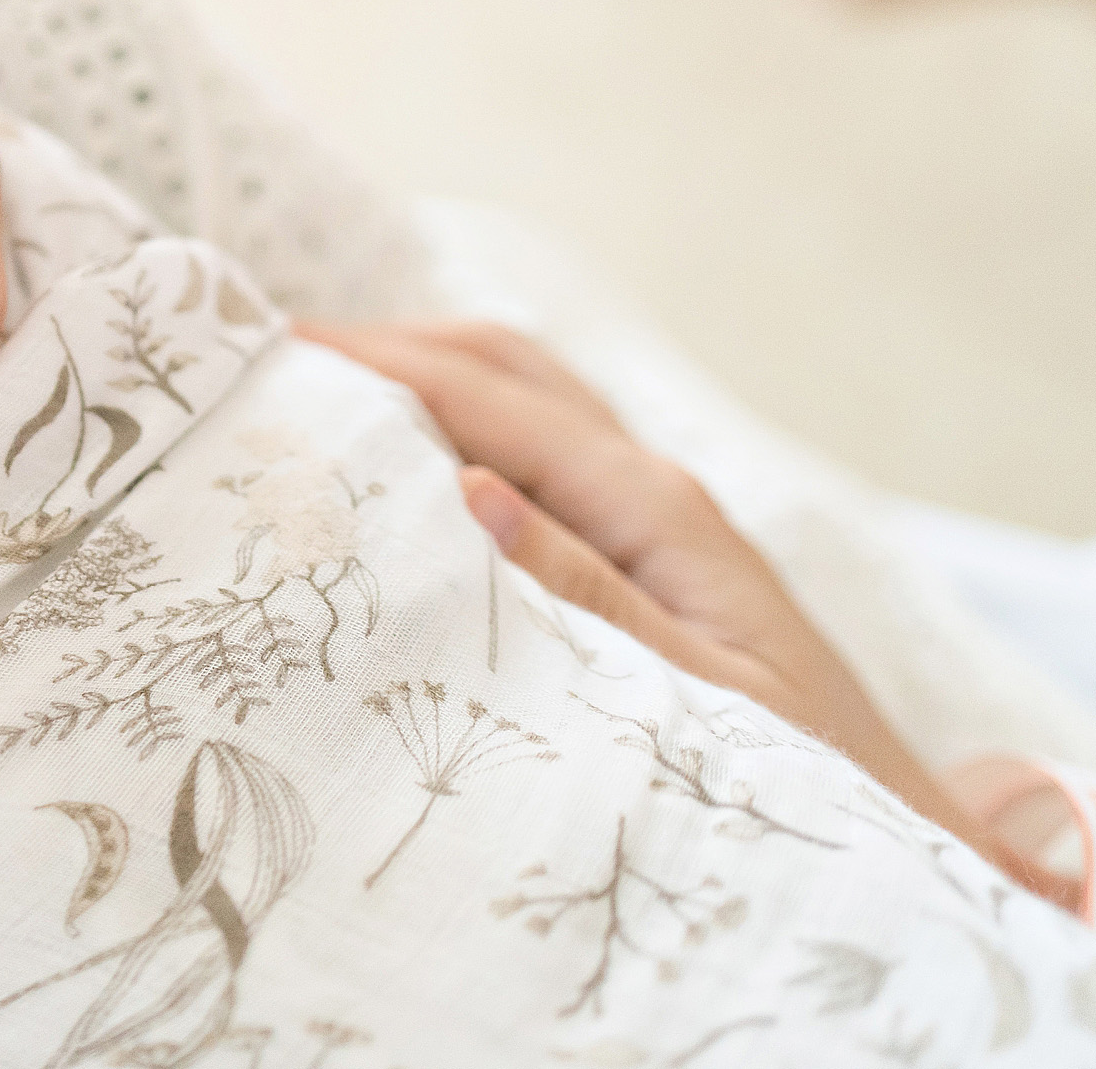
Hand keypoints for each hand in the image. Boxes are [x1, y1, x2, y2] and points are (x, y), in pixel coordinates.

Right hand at [295, 318, 1074, 907]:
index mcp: (655, 505)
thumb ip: (582, 595)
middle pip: (506, 367)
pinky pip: (539, 450)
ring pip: (524, 395)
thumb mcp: (689, 701)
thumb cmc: (794, 778)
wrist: (891, 825)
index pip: (492, 400)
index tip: (279, 349)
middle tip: (277, 350)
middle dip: (392, 344)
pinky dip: (462, 422)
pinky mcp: (648, 544)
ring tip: (322, 380)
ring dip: (426, 370)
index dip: (383, 363)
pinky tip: (409, 452)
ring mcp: (654, 508)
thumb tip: (470, 490)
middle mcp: (653, 484)